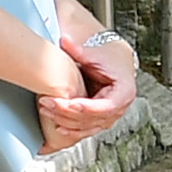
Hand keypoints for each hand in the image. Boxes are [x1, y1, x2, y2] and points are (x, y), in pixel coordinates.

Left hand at [35, 32, 134, 152]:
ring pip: (88, 127)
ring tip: (46, 111)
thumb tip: (65, 41)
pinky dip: (72, 130)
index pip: (107, 106)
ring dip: (66, 121)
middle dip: (68, 113)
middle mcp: (120, 106)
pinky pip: (87, 129)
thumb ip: (79, 50)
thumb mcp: (93, 51)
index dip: (88, 108)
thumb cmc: (106, 54)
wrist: (110, 57)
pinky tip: (58, 127)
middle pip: (94, 119)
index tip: (70, 104)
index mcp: (124, 90)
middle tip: (47, 103)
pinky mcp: (100, 118)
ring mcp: (110, 114)